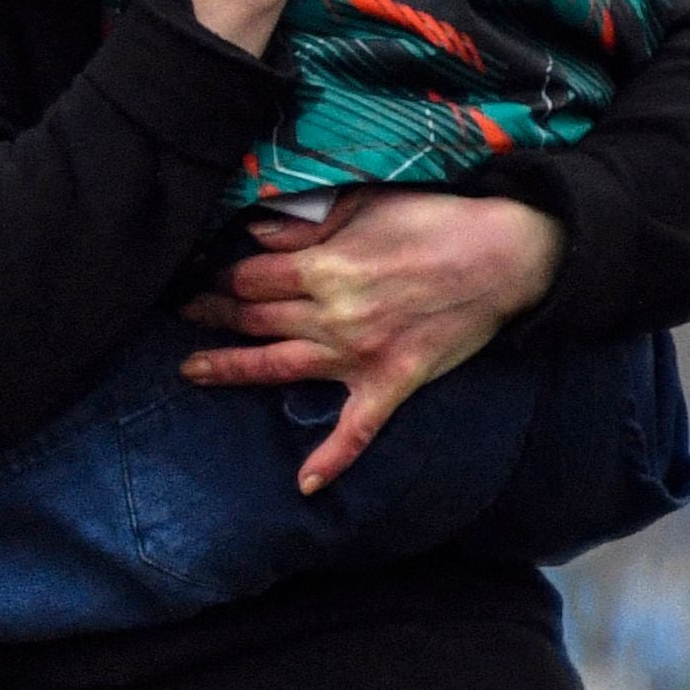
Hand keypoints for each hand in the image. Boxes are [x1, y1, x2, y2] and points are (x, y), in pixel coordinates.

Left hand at [179, 187, 565, 493]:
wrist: (505, 255)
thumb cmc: (435, 222)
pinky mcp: (391, 383)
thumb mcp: (366, 204)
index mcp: (322, 270)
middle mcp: (331, 317)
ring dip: (231, 370)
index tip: (203, 275)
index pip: (250, 277)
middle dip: (214, 314)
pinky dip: (333, 458)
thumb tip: (257, 234)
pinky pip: (357, 429)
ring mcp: (358, 356)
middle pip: (255, 318)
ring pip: (279, 367)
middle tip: (185, 313)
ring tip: (191, 370)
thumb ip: (306, 222)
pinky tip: (306, 485)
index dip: (222, 275)